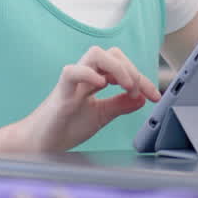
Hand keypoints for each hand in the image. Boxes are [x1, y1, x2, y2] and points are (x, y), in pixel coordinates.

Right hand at [18, 46, 160, 152]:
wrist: (43, 143)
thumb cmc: (67, 126)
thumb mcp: (102, 115)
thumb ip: (121, 105)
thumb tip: (142, 98)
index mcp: (95, 79)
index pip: (123, 67)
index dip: (142, 79)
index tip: (155, 96)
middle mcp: (85, 75)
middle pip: (112, 54)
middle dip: (132, 70)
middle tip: (139, 92)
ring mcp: (73, 80)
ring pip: (95, 54)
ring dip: (117, 67)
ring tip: (126, 85)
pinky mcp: (61, 91)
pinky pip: (72, 71)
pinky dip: (89, 74)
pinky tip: (101, 86)